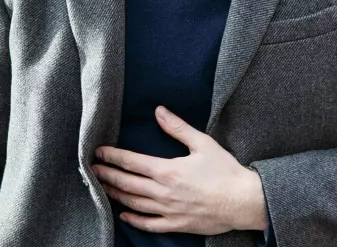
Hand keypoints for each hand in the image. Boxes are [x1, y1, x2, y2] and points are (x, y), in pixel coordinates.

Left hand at [92, 106, 266, 234]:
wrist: (245, 202)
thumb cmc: (226, 172)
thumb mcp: (203, 143)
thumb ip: (177, 127)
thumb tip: (159, 111)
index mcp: (167, 170)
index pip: (131, 162)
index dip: (112, 156)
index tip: (98, 152)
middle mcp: (163, 192)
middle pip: (126, 183)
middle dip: (107, 175)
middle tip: (92, 169)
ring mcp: (168, 210)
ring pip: (134, 203)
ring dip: (116, 195)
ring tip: (103, 187)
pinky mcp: (177, 224)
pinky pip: (150, 225)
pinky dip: (134, 220)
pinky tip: (124, 215)